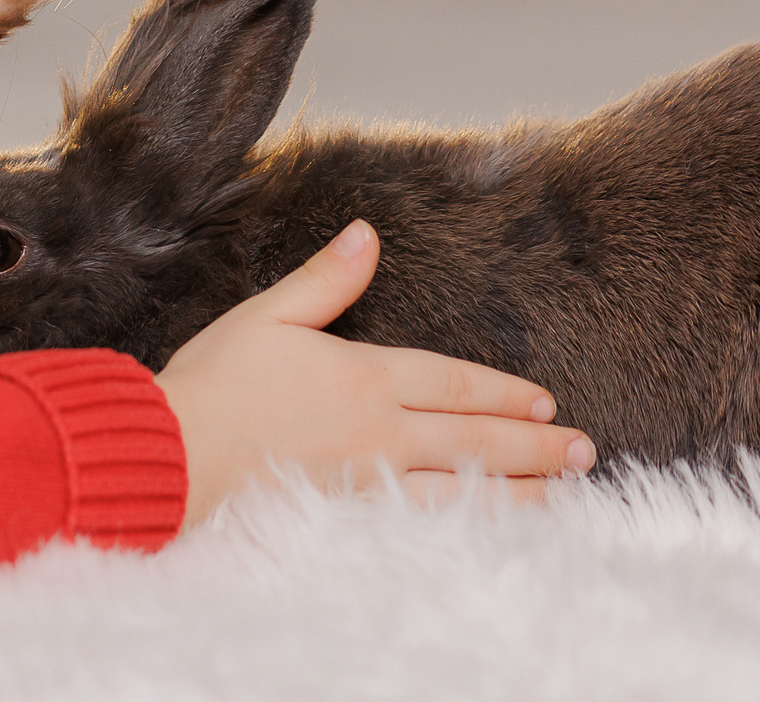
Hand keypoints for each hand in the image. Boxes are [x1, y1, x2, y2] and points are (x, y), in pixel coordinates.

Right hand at [154, 219, 595, 521]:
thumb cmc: (214, 381)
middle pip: (474, 437)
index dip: (502, 391)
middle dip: (534, 442)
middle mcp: (380, 429)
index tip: (544, 399)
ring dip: (523, 489)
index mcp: (364, 375)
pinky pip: (429, 520)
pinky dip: (473, 523)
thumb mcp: (269, 314)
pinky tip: (494, 527)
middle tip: (584, 448)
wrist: (175, 450)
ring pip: (465, 486)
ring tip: (565, 491)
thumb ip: (326, 278)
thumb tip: (367, 233)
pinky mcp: (349, 513)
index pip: (453, 382)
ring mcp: (369, 478)